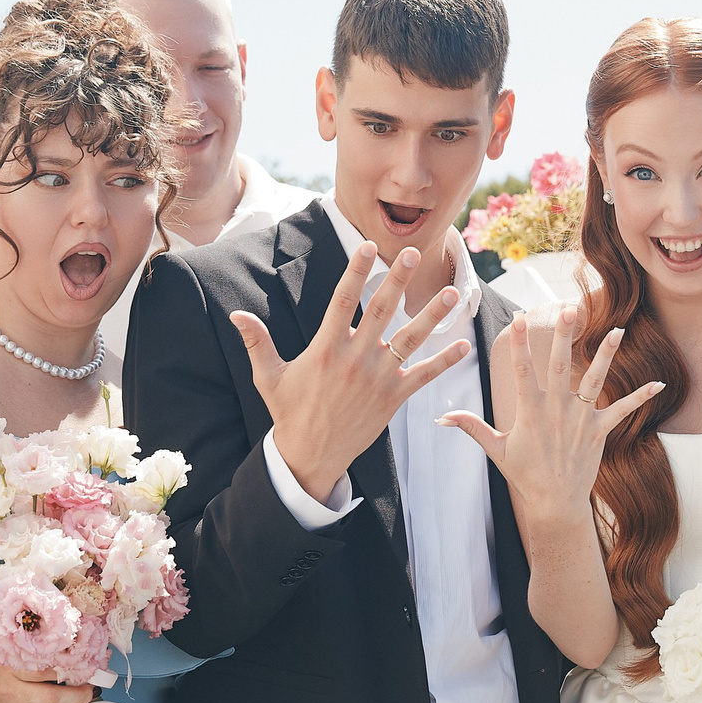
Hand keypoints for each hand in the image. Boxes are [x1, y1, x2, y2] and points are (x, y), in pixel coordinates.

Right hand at [0, 659, 97, 702]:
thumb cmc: (12, 673)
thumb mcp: (23, 658)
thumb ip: (47, 660)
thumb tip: (85, 663)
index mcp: (13, 670)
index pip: (43, 670)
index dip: (68, 671)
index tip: (86, 670)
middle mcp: (12, 694)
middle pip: (50, 699)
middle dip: (78, 698)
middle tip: (94, 693)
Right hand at [231, 241, 471, 499]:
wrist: (312, 456)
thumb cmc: (290, 412)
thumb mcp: (269, 377)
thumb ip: (258, 343)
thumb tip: (237, 315)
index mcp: (326, 349)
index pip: (343, 301)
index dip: (355, 271)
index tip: (367, 246)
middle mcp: (355, 360)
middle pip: (381, 312)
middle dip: (397, 281)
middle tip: (412, 254)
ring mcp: (378, 379)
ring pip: (410, 341)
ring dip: (432, 316)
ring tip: (450, 293)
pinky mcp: (394, 398)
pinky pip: (423, 376)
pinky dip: (444, 361)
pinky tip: (464, 344)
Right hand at [440, 307, 662, 520]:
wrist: (555, 505)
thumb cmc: (524, 475)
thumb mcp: (496, 450)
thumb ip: (471, 427)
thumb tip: (441, 417)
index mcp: (530, 412)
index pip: (523, 372)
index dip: (520, 345)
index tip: (519, 319)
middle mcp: (557, 411)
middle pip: (561, 366)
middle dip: (565, 337)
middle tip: (569, 310)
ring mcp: (581, 420)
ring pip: (595, 381)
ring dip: (607, 355)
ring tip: (618, 330)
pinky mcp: (600, 431)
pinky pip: (623, 410)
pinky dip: (641, 397)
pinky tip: (659, 383)